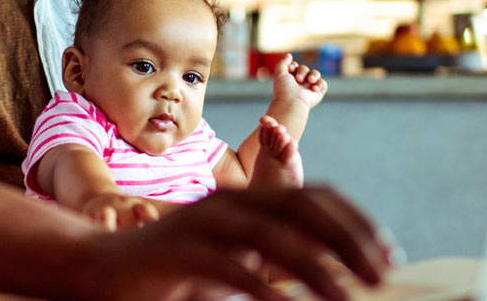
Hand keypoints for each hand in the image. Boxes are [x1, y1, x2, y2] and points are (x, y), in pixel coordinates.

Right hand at [74, 186, 395, 300]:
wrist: (98, 271)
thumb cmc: (173, 273)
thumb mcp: (233, 264)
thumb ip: (274, 263)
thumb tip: (333, 278)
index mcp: (246, 199)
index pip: (316, 196)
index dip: (357, 221)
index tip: (388, 254)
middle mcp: (229, 202)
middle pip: (303, 207)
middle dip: (349, 238)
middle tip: (382, 273)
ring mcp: (202, 223)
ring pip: (272, 234)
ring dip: (317, 266)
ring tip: (348, 297)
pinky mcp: (179, 252)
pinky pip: (230, 266)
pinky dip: (263, 287)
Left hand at [273, 53, 327, 109]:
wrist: (291, 103)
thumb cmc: (284, 90)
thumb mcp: (279, 74)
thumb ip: (282, 63)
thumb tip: (289, 55)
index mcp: (290, 79)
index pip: (295, 66)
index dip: (294, 66)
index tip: (291, 69)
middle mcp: (300, 83)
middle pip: (305, 68)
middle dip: (302, 71)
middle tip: (298, 79)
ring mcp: (309, 87)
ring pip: (315, 74)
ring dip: (313, 75)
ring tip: (310, 81)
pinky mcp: (318, 93)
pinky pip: (323, 84)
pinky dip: (320, 84)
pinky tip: (313, 89)